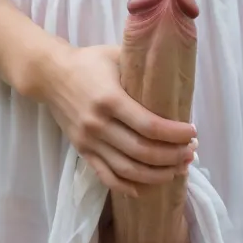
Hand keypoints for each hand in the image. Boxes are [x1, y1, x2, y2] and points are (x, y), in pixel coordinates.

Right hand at [43, 43, 196, 197]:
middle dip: (172, 156)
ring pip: (128, 170)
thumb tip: (174, 70)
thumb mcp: (115, 54)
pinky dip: (127, 187)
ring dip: (157, 174)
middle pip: (142, 152)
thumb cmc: (88, 61)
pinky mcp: (82, 151)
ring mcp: (89, 141)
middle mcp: (99, 124)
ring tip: (177, 169)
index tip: (192, 133)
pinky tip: (146, 187)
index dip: (175, 134)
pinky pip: (106, 176)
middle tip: (191, 152)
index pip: (150, 126)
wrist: (50, 74)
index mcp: (110, 99)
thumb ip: (141, 64)